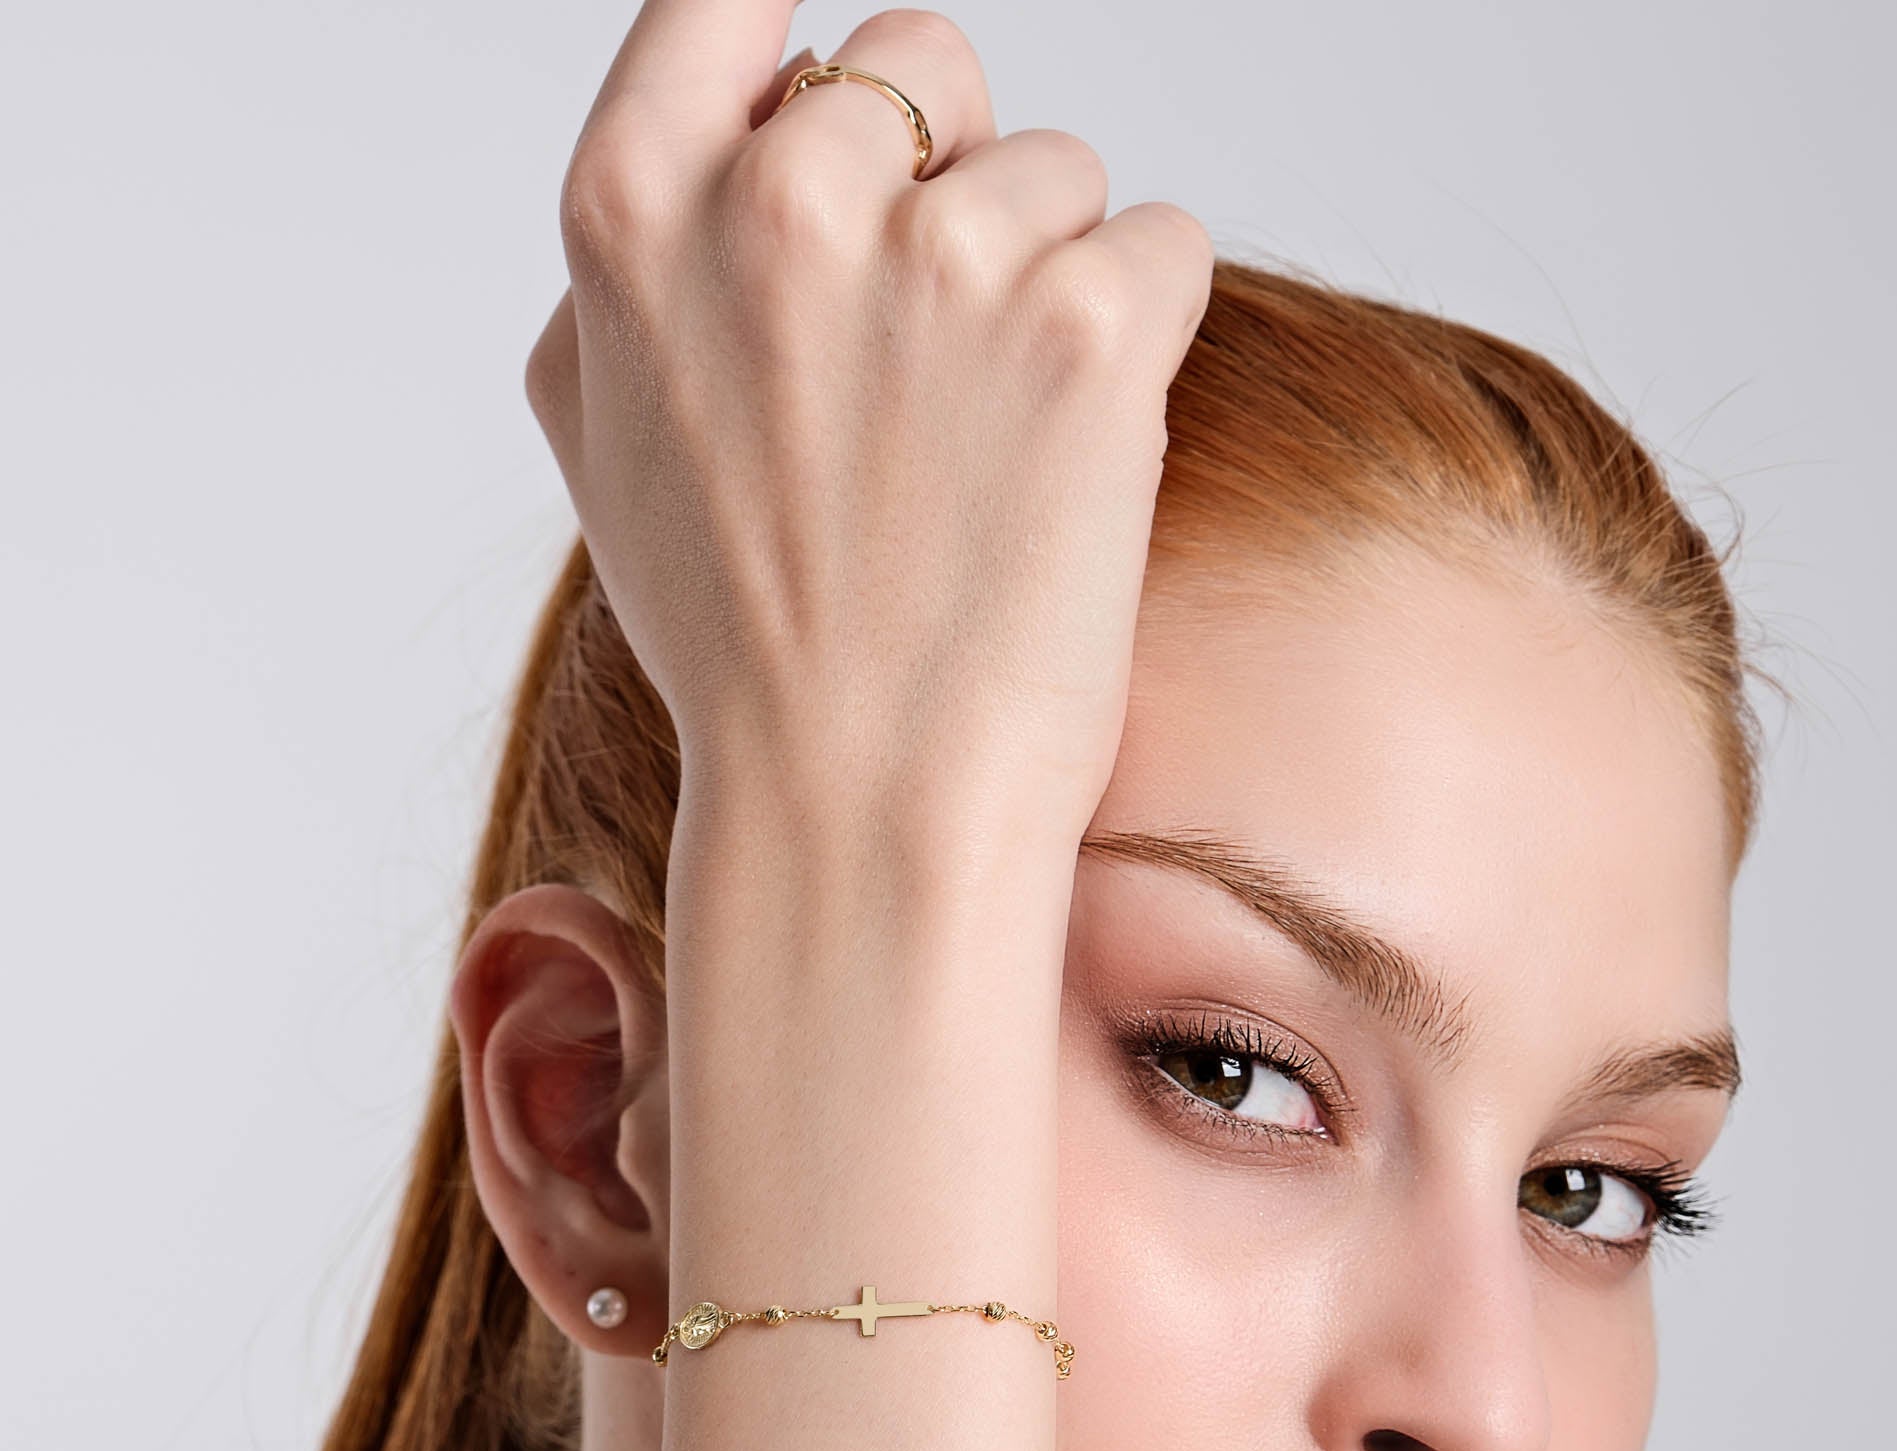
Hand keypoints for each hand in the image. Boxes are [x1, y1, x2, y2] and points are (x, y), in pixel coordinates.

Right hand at [524, 1, 1213, 850]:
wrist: (858, 801)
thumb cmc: (741, 645)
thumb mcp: (605, 446)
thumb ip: (634, 276)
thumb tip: (701, 156)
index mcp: (633, 214)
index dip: (810, 59)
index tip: (859, 122)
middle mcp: (781, 201)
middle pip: (923, 60)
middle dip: (950, 180)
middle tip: (936, 359)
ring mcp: (942, 257)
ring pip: (1057, 170)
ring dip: (1049, 283)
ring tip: (992, 453)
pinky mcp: (1089, 327)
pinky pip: (1162, 246)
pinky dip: (1142, 339)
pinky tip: (1074, 460)